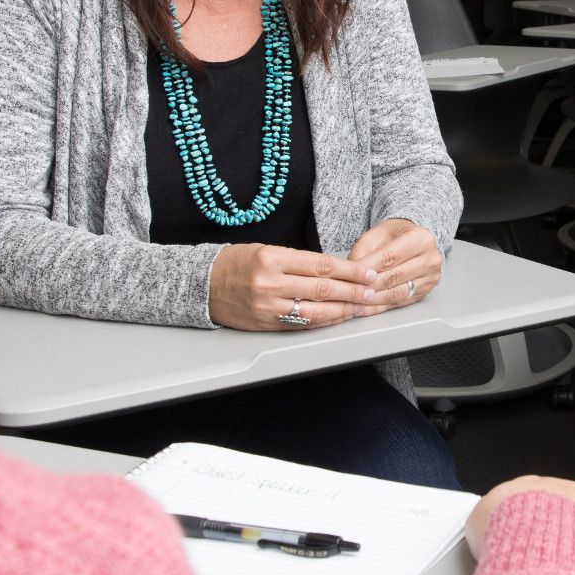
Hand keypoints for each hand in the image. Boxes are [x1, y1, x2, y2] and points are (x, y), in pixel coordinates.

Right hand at [207, 243, 382, 330]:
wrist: (201, 284)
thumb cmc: (236, 263)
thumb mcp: (265, 250)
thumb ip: (297, 261)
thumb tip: (335, 269)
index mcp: (272, 257)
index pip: (322, 264)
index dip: (350, 270)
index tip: (368, 273)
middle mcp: (270, 282)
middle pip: (323, 288)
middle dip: (353, 291)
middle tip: (373, 291)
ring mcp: (267, 305)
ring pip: (315, 310)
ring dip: (343, 310)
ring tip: (361, 307)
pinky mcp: (265, 323)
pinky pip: (301, 324)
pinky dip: (323, 321)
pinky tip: (338, 318)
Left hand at [346, 218, 441, 314]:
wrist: (412, 239)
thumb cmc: (394, 235)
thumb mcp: (375, 235)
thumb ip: (363, 253)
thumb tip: (350, 274)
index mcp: (420, 239)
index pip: (390, 257)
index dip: (368, 269)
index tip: (350, 276)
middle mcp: (430, 259)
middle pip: (394, 277)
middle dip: (369, 286)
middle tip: (350, 292)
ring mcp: (430, 277)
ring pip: (397, 293)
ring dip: (374, 300)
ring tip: (356, 302)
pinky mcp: (425, 291)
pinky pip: (400, 302)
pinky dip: (381, 306)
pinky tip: (367, 308)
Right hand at [465, 476, 574, 563]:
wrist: (532, 538)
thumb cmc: (506, 535)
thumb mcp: (478, 530)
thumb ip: (487, 528)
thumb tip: (484, 536)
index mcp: (530, 489)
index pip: (535, 497)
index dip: (534, 519)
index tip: (530, 536)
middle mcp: (566, 492)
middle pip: (571, 503)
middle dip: (567, 523)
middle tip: (559, 549)